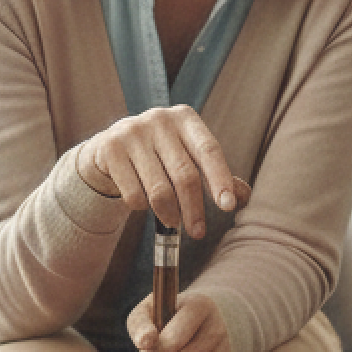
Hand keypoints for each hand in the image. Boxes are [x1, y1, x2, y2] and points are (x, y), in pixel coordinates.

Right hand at [79, 107, 240, 239]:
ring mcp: (132, 131)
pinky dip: (141, 208)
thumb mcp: (187, 157)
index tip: (228, 206)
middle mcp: (159, 119)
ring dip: (169, 214)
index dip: (220, 179)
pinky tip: (143, 204)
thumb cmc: (159, 157)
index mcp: (185, 118)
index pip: (208, 150)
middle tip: (198, 232)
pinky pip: (133, 194)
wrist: (109, 150)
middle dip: (194, 209)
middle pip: (184, 174)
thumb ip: (215, 175)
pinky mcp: (110, 149)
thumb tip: (243, 197)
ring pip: (158, 189)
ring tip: (172, 222)